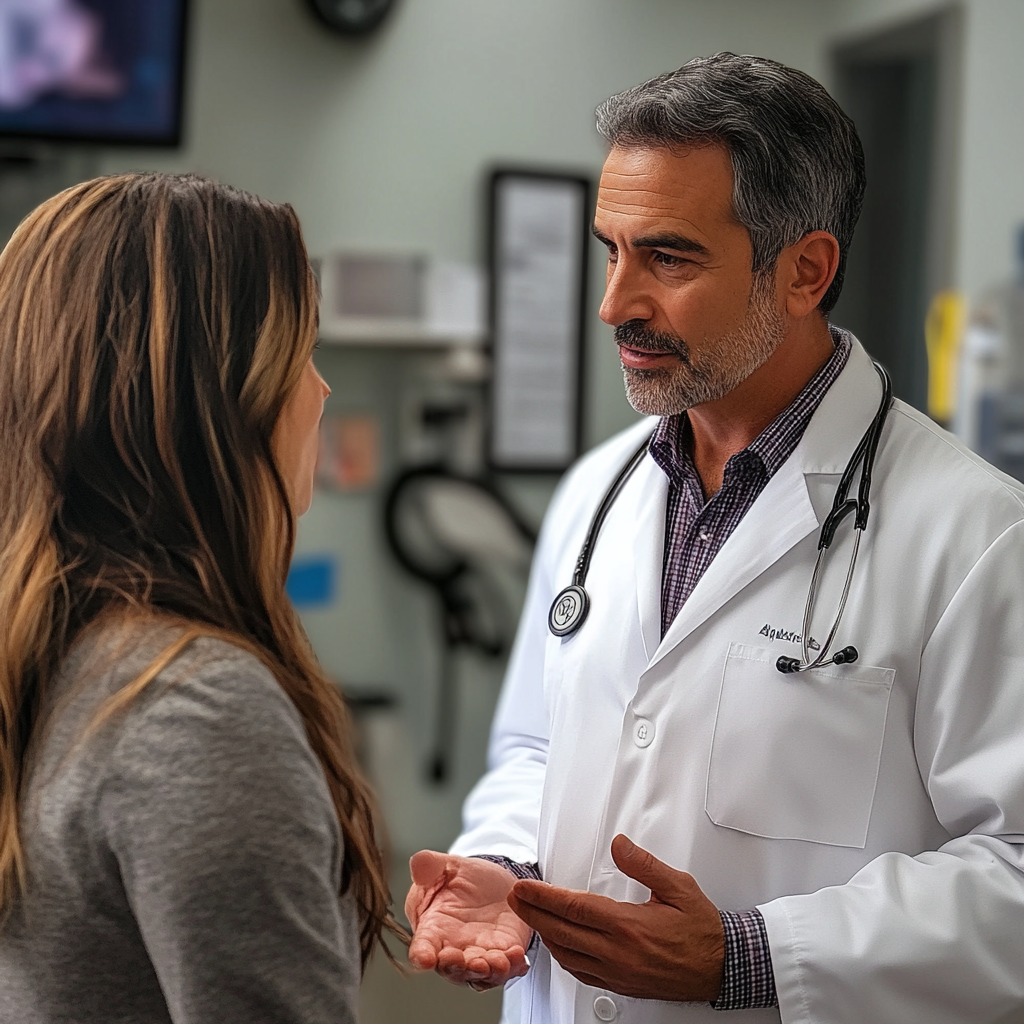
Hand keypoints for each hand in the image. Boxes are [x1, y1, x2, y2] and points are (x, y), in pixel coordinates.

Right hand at [405, 850, 532, 989]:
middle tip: (471, 962)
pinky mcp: (503, 952)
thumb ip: (430, 865)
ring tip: (499, 962)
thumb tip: (417, 863)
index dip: (422, 955)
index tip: (425, 959)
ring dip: (490, 971)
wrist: (493, 882)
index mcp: (433, 928)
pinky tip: (519, 957)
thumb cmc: (462, 879)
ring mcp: (479, 953)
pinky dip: (514, 965)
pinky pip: (508, 966)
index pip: (422, 946)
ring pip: (481, 974)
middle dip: (460, 968)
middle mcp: (453, 948)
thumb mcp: (446, 867)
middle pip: (452, 968)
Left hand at [506, 834, 723, 1001]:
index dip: (543, 897)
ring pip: (568, 956)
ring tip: (532, 918)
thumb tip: (619, 845)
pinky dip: (564, 958)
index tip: (524, 887)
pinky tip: (560, 946)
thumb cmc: (702, 929)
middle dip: (532, 914)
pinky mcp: (622, 986)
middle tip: (515, 899)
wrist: (723, 967)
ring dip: (546, 936)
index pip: (573, 908)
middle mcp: (618, 953)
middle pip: (561, 932)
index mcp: (628, 926)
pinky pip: (583, 974)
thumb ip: (644, 864)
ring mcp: (618, 973)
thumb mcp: (677, 886)